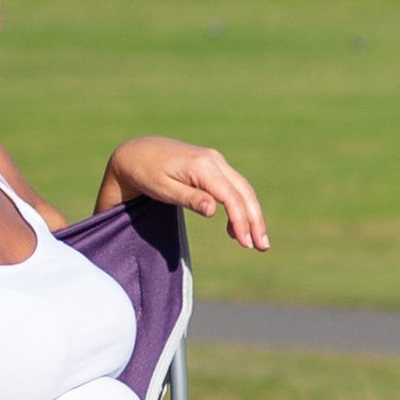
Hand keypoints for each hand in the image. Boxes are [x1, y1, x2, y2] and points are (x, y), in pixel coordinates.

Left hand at [103, 138, 269, 253]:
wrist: (136, 152)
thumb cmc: (145, 173)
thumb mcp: (162, 189)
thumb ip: (188, 199)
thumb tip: (213, 210)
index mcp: (202, 166)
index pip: (230, 197)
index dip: (241, 221)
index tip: (245, 243)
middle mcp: (214, 160)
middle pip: (244, 192)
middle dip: (255, 220)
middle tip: (263, 247)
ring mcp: (215, 161)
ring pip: (242, 189)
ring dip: (252, 214)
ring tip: (256, 242)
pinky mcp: (213, 165)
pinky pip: (233, 187)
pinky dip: (239, 206)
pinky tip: (235, 228)